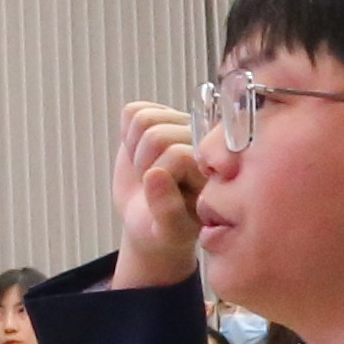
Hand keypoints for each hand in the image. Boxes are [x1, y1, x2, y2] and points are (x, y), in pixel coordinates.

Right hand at [114, 100, 205, 286]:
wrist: (150, 219)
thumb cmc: (166, 228)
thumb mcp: (169, 231)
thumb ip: (167, 210)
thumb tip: (154, 174)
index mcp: (217, 165)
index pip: (177, 155)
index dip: (158, 177)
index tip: (163, 198)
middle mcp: (204, 138)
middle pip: (156, 136)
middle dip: (143, 165)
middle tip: (151, 184)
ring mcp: (181, 123)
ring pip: (144, 120)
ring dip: (135, 150)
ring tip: (146, 170)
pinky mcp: (158, 115)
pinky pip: (132, 111)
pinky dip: (127, 136)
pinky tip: (138, 154)